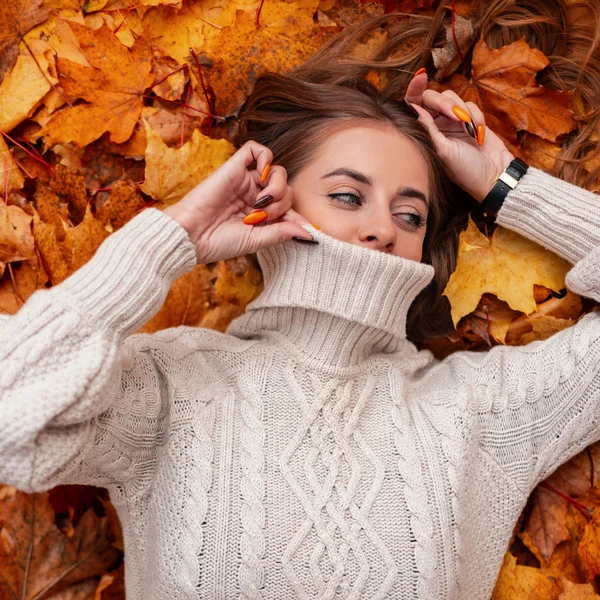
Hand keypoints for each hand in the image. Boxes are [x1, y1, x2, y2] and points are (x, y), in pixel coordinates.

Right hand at [162, 141, 313, 263]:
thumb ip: (281, 232)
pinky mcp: (234, 168)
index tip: (306, 230)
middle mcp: (254, 196)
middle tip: (265, 217)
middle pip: (286, 189)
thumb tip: (309, 233)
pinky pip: (256, 150)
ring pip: (277, 171)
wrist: (192, 235)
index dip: (297, 217)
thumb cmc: (219, 242)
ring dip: (278, 187)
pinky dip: (266, 158)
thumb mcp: (256, 240)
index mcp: (259, 215)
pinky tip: (262, 176)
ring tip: (261, 202)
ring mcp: (245, 181)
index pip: (288, 208)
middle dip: (282, 205)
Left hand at [405, 72, 514, 201]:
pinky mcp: (469, 119)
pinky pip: (469, 104)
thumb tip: (412, 107)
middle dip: (445, 104)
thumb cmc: (465, 170)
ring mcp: (452, 122)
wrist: (493, 175)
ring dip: (462, 110)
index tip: (421, 76)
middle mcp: (435, 126)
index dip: (415, 89)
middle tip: (457, 117)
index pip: (413, 106)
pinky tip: (478, 134)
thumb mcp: (443, 150)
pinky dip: (475, 116)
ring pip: (452, 98)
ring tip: (469, 130)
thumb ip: (428, 128)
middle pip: (433, 98)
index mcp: (424, 134)